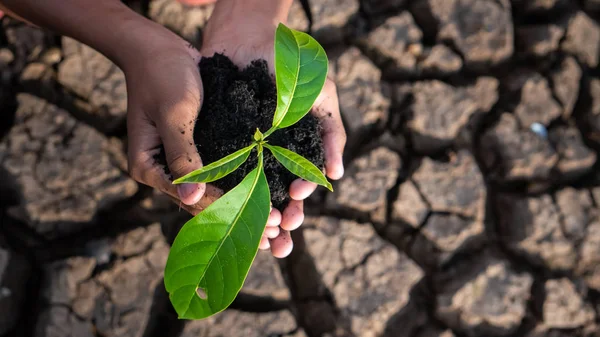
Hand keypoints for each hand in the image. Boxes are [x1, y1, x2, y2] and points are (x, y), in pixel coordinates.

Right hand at [123, 25, 287, 257]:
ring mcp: (179, 162)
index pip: (192, 200)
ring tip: (277, 223)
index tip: (261, 225)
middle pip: (203, 204)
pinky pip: (219, 175)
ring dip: (244, 207)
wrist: (157, 49)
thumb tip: (192, 198)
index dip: (228, 213)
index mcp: (149, 168)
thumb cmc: (162, 76)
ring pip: (214, 194)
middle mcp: (164, 172)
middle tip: (276, 233)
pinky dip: (240, 186)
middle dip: (240, 218)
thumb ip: (183, 155)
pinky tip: (265, 194)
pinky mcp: (195, 149)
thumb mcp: (174, 114)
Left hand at [201, 1, 345, 257]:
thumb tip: (337, 175)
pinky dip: (218, 193)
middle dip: (273, 226)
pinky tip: (218, 209)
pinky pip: (216, 174)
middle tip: (275, 243)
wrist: (251, 36)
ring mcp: (238, 154)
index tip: (294, 214)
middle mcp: (265, 161)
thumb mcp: (322, 98)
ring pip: (242, 197)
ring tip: (250, 236)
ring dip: (246, 220)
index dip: (296, 210)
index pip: (296, 194)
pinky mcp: (214, 144)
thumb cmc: (292, 67)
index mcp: (292, 156)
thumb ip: (332, 135)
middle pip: (269, 203)